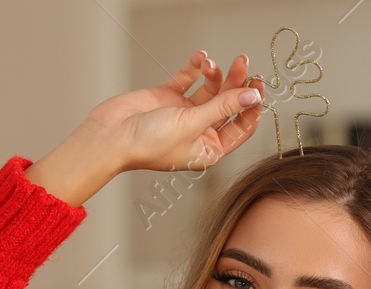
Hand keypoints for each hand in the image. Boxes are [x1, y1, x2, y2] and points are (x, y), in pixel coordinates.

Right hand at [85, 49, 263, 173]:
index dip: (251, 107)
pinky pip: (187, 79)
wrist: (111, 136)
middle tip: (243, 63)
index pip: (240, 127)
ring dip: (214, 74)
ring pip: (209, 90)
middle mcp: (198, 131)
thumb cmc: (148, 144)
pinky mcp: (167, 98)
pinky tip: (200, 57)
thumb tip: (252, 96)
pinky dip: (194, 68)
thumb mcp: (193, 124)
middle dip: (236, 83)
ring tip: (211, 63)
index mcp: (209, 149)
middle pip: (227, 104)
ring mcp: (183, 114)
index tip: (258, 87)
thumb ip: (223, 107)